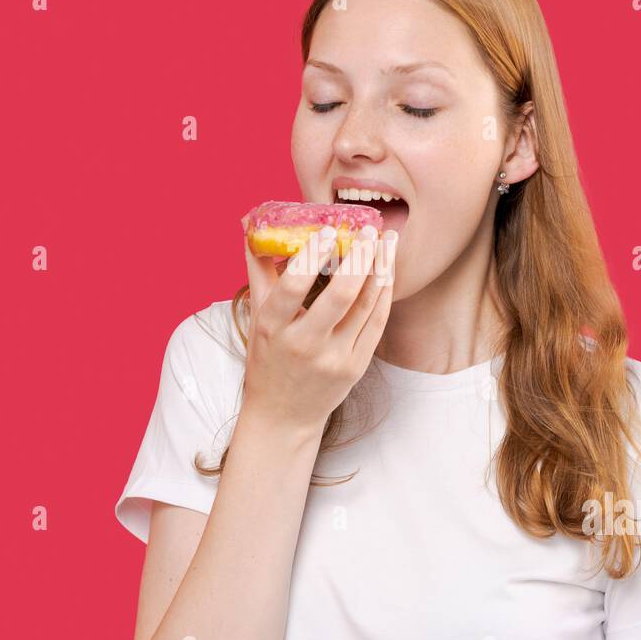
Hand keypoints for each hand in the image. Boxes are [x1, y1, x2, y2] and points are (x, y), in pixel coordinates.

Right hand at [240, 219, 398, 432]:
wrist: (284, 415)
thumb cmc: (268, 357)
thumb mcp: (259, 316)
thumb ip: (259, 269)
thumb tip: (253, 223)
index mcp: (273, 329)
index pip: (292, 288)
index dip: (312, 257)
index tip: (328, 230)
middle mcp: (304, 345)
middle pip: (340, 297)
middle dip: (358, 258)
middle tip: (368, 229)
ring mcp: (334, 359)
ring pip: (365, 306)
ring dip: (380, 269)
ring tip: (387, 241)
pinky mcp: (356, 367)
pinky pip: (377, 322)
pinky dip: (384, 292)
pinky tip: (386, 270)